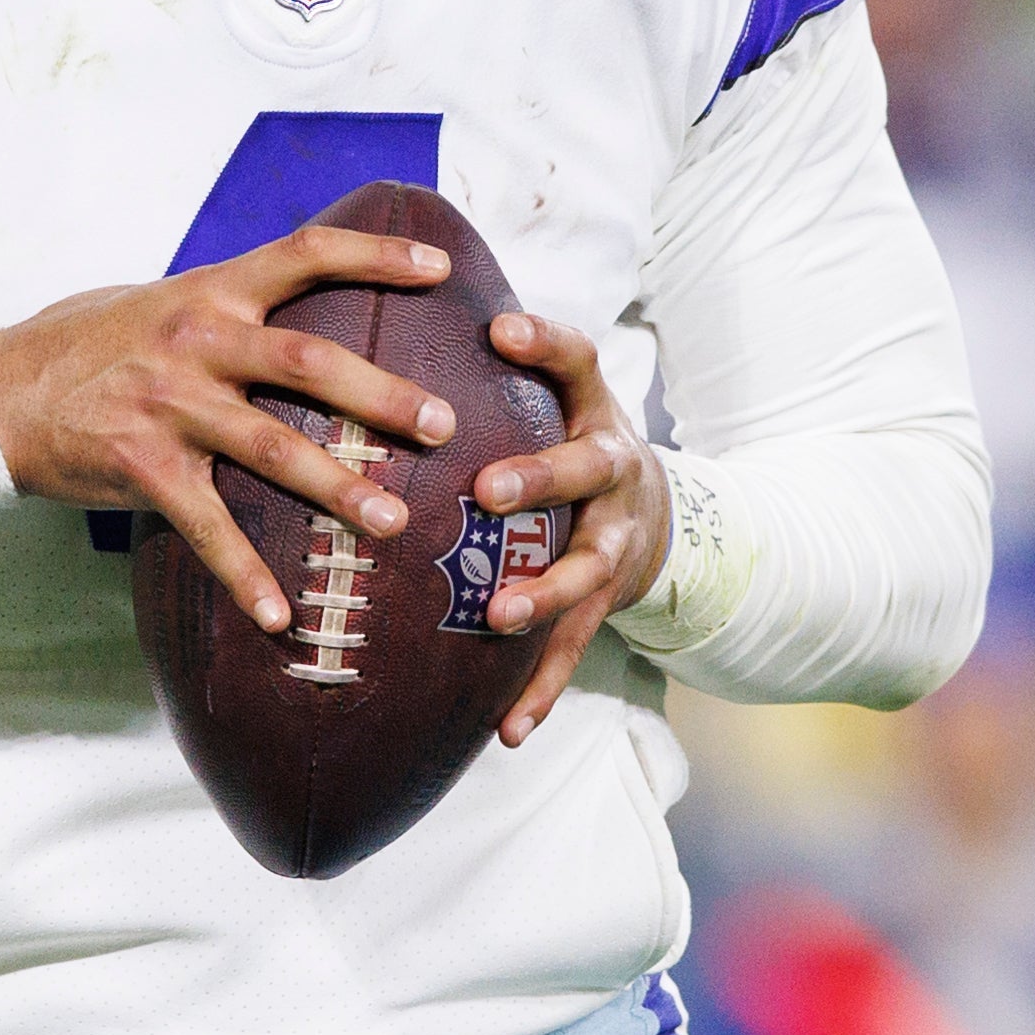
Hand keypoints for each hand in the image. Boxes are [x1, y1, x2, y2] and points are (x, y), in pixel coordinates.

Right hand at [0, 226, 458, 634]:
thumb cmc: (90, 343)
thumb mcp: (162, 300)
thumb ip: (231, 303)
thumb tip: (308, 300)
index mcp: (209, 291)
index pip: (304, 254)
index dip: (374, 256)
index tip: (438, 268)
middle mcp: (195, 342)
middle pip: (306, 362)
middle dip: (383, 394)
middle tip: (443, 424)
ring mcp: (169, 407)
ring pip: (272, 448)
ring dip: (338, 488)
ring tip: (393, 522)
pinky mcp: (143, 468)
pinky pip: (207, 528)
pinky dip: (245, 575)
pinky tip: (280, 615)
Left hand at [473, 312, 671, 745]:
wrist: (655, 513)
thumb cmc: (564, 439)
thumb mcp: (550, 395)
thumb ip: (488, 368)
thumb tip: (379, 303)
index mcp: (589, 408)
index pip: (576, 360)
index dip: (544, 343)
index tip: (498, 329)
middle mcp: (611, 467)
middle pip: (583, 468)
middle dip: (538, 480)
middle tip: (488, 491)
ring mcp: (615, 538)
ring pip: (587, 568)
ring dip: (545, 593)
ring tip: (499, 616)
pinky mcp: (608, 601)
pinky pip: (577, 648)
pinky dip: (543, 689)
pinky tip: (507, 730)